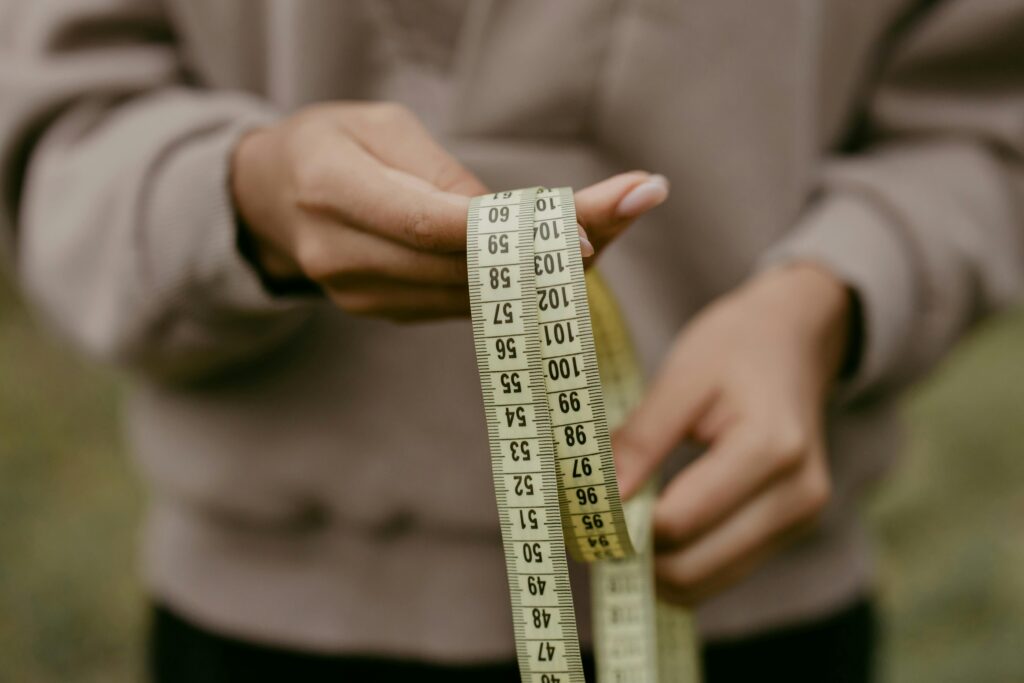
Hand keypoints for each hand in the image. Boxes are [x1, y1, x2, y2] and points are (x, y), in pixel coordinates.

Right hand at [231, 101, 668, 320]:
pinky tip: (564, 255)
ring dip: (549, 268)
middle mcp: (343, 256)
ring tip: (617, 220)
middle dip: (556, 245)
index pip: (431, 223)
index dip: (509, 237)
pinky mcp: (385, 313)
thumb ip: (437, 171)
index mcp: (332, 190)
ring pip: (472, 293)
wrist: (272, 198)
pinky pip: (460, 303)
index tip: (584, 233)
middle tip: (633, 205)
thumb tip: (509, 224)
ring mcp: (362, 295)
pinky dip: (517, 283)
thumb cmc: (330, 144)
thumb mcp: (377, 126)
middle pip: (464, 265)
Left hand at [614, 264, 851, 603]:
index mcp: (771, 449)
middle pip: (695, 568)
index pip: (679, 521)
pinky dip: (683, 563)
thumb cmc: (735, 347)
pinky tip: (654, 529)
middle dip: (636, 557)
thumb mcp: (681, 375)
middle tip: (590, 525)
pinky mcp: (790, 529)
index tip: (579, 507)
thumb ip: (642, 439)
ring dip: (657, 569)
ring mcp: (799, 519)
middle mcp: (797, 496)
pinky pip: (724, 570)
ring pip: (709, 583)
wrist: (795, 339)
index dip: (622, 523)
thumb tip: (601, 499)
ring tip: (619, 526)